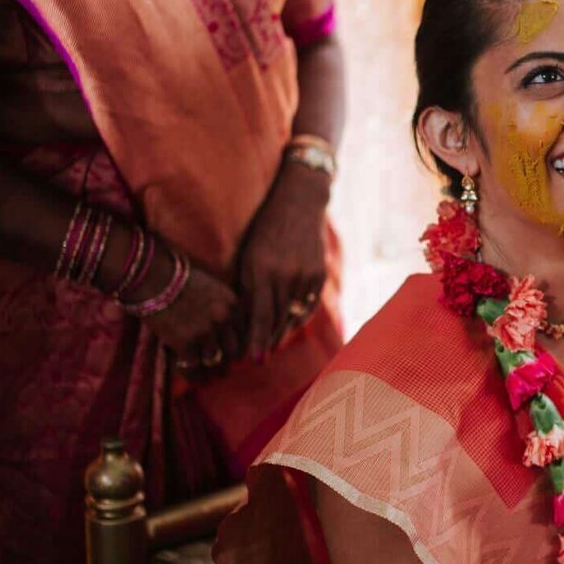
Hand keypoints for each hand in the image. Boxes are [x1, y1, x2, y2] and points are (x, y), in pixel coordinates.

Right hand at [136, 257, 241, 377]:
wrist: (153, 278)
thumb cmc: (179, 279)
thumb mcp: (213, 288)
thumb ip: (224, 307)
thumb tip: (227, 330)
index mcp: (233, 304)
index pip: (245, 334)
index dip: (238, 346)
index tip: (232, 353)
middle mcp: (224, 320)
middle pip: (233, 351)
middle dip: (227, 361)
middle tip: (222, 369)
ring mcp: (206, 333)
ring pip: (215, 362)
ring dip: (212, 372)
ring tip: (209, 377)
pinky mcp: (186, 343)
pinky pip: (194, 368)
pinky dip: (195, 376)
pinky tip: (196, 379)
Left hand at [238, 161, 329, 360]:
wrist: (299, 203)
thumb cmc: (264, 229)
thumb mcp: (249, 256)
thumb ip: (248, 286)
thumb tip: (243, 321)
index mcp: (263, 270)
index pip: (259, 315)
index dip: (256, 340)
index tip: (253, 360)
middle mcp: (286, 276)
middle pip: (277, 319)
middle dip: (267, 340)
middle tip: (258, 357)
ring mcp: (306, 276)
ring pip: (294, 314)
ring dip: (282, 329)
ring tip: (271, 341)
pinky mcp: (319, 275)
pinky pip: (308, 304)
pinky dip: (298, 315)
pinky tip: (289, 322)